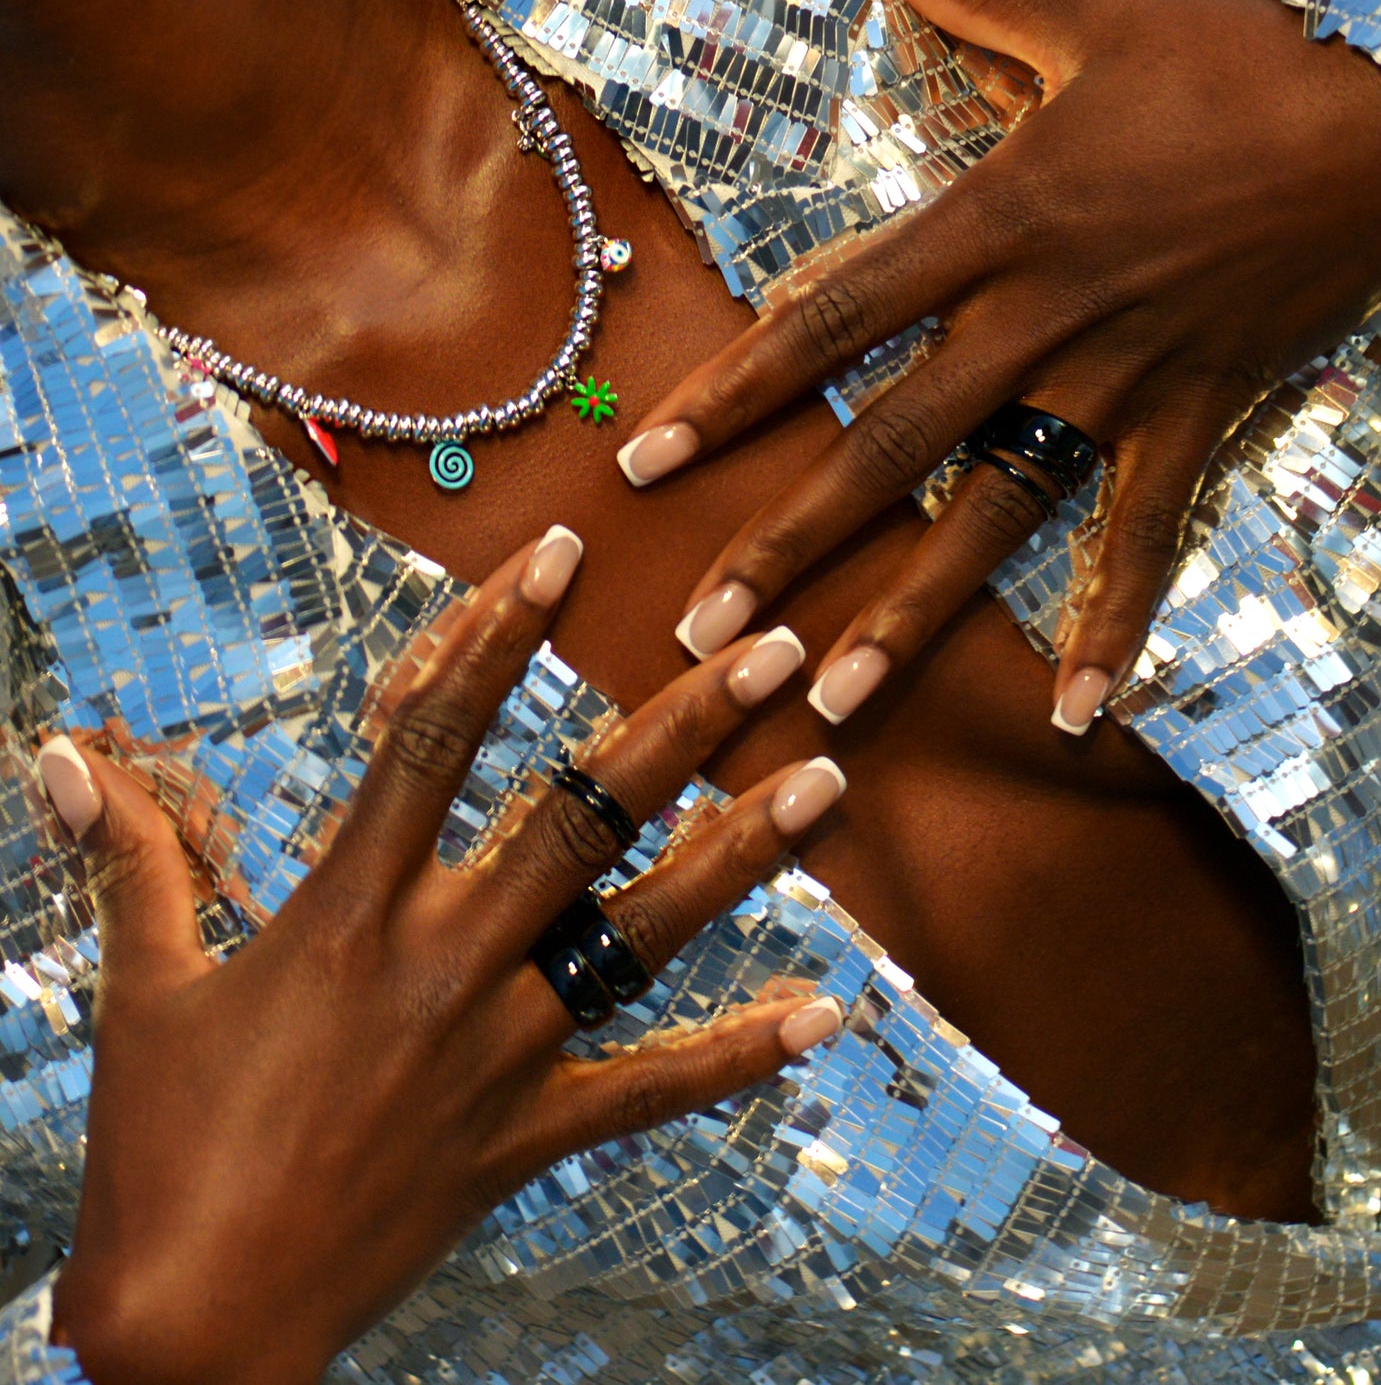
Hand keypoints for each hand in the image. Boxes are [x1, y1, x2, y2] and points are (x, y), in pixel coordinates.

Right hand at [41, 528, 843, 1384]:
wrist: (198, 1331)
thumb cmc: (161, 1150)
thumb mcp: (142, 991)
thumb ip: (128, 862)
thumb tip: (60, 758)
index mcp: (348, 909)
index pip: (434, 736)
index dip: (495, 632)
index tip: (558, 553)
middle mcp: (443, 963)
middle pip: (580, 815)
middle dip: (680, 724)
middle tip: (768, 649)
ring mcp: (500, 1053)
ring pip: (641, 931)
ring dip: (741, 854)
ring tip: (825, 782)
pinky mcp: (530, 1137)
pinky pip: (651, 1091)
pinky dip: (739, 1055)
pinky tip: (822, 1014)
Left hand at [615, 0, 1380, 732]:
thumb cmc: (1233, 61)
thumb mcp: (1087, 12)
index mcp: (989, 223)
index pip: (829, 319)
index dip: (732, 390)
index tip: (650, 461)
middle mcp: (1032, 320)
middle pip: (884, 443)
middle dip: (786, 539)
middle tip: (701, 629)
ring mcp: (1112, 383)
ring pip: (991, 514)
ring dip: (911, 615)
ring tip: (834, 705)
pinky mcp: (1190, 418)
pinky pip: (1143, 538)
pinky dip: (1114, 626)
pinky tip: (1081, 715)